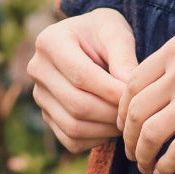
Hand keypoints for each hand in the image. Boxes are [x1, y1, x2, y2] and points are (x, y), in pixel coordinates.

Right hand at [28, 7, 137, 153]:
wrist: (89, 41)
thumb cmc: (105, 33)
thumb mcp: (116, 33)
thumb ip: (123, 57)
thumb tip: (129, 89)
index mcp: (50, 42)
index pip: (81, 75)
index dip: (111, 90)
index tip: (137, 95)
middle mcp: (37, 69)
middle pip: (76, 104)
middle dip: (111, 112)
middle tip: (136, 111)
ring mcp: (40, 96)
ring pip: (73, 126)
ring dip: (106, 128)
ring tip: (128, 118)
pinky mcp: (47, 116)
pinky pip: (71, 140)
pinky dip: (96, 139)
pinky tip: (113, 126)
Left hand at [117, 9, 174, 173]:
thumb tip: (166, 83)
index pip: (132, 83)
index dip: (123, 110)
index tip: (126, 126)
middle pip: (135, 111)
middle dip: (127, 137)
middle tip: (131, 152)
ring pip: (151, 134)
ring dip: (143, 155)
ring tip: (145, 166)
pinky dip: (165, 165)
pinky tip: (165, 171)